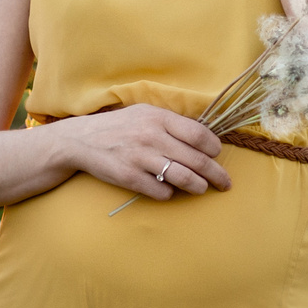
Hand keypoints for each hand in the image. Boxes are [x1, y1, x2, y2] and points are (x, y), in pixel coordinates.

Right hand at [59, 104, 228, 199]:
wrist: (82, 140)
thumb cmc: (120, 126)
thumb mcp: (145, 113)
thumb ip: (172, 122)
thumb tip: (204, 137)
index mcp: (159, 118)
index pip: (199, 134)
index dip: (214, 148)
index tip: (217, 155)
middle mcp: (152, 136)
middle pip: (197, 160)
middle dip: (216, 175)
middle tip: (225, 183)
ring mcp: (141, 158)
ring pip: (183, 178)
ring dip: (198, 187)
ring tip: (201, 189)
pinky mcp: (129, 178)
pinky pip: (161, 191)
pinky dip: (169, 193)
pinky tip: (168, 190)